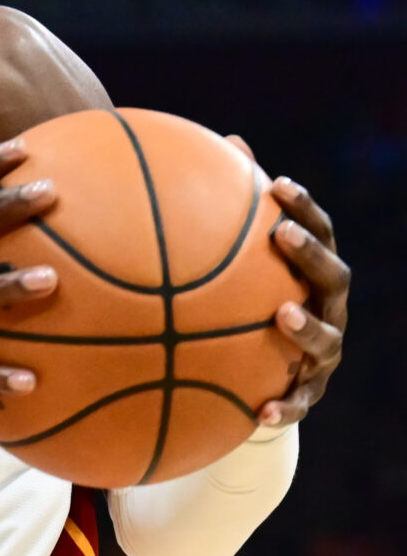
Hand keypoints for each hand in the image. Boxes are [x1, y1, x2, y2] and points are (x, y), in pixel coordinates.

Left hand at [225, 142, 345, 428]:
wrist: (259, 381)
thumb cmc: (247, 309)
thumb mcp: (238, 269)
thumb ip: (234, 217)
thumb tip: (221, 143)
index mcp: (312, 276)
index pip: (319, 234)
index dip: (304, 208)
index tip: (279, 184)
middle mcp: (328, 309)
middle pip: (333, 277)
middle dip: (311, 255)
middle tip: (283, 234)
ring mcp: (323, 353)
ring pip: (327, 340)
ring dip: (308, 326)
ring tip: (282, 313)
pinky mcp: (309, 394)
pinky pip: (299, 402)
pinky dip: (284, 406)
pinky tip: (261, 412)